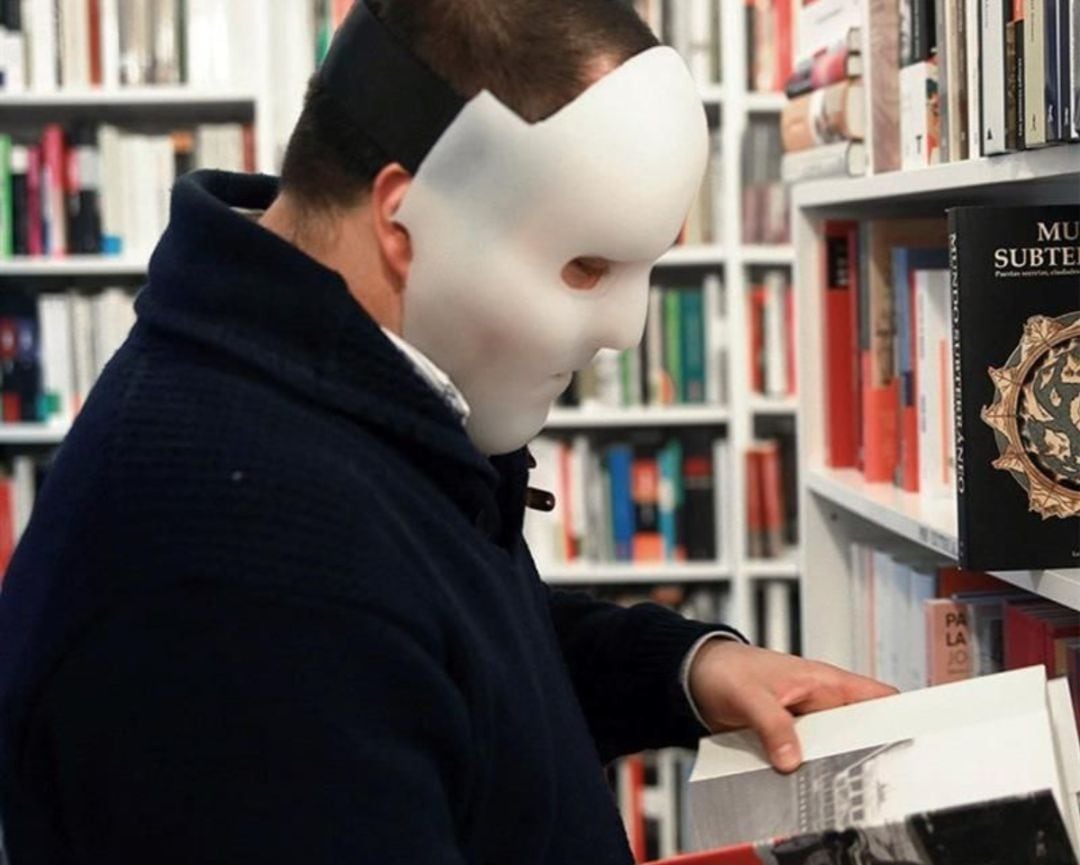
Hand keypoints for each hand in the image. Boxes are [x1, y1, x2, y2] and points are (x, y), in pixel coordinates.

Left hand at [688, 640, 896, 773]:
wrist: (696, 676)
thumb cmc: (727, 669)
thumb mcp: (750, 696)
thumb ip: (773, 725)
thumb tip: (792, 759)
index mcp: (825, 682)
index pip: (879, 697)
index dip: (901, 717)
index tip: (912, 743)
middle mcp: (821, 703)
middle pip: (860, 733)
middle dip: (864, 755)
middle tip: (866, 778)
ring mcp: (806, 723)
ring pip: (833, 751)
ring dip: (830, 767)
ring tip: (831, 787)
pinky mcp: (789, 739)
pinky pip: (806, 759)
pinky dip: (805, 772)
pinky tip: (803, 787)